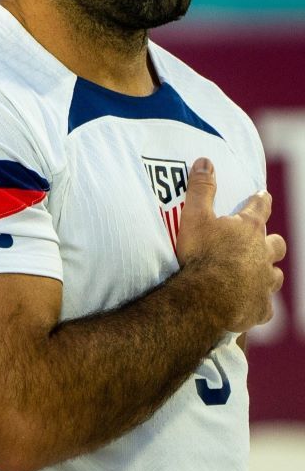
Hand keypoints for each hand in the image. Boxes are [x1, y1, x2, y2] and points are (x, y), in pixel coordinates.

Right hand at [175, 158, 285, 332]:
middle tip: (263, 241)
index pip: (259, 208)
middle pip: (276, 244)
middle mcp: (263, 254)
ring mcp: (264, 283)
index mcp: (249, 229)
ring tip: (257, 273)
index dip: (261, 201)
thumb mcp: (194, 216)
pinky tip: (248, 303)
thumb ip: (201, 189)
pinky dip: (257, 302)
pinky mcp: (260, 308)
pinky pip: (264, 306)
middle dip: (271, 242)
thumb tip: (205, 162)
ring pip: (274, 275)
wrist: (205, 298)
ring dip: (267, 272)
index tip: (263, 195)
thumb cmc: (201, 254)